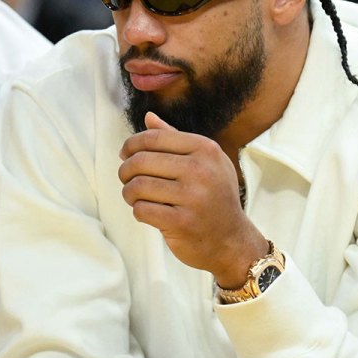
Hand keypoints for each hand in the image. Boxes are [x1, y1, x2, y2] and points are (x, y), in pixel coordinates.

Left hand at [119, 112, 268, 287]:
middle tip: (127, 178)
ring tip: (134, 196)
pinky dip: (138, 210)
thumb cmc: (214, 197)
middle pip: (141, 161)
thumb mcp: (206, 163)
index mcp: (206, 150)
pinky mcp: (182, 222)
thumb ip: (176, 139)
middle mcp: (201, 170)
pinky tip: (147, 211)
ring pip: (137, 186)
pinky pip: (142, 210)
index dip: (131, 144)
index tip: (125, 154)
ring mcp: (193, 197)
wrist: (231, 240)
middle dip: (126, 170)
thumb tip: (148, 118)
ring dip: (129, 192)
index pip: (154, 138)